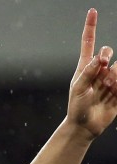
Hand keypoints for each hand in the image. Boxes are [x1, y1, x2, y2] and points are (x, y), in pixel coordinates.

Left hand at [68, 8, 116, 139]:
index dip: (91, 27)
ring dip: (112, 77)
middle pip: (107, 50)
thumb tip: (99, 58)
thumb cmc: (77, 106)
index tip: (92, 11)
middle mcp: (98, 69)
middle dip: (106, 54)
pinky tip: (113, 92)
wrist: (85, 125)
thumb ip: (88, 72)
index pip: (88, 43)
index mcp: (84, 66)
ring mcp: (110, 78)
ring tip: (105, 89)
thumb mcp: (78, 88)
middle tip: (103, 64)